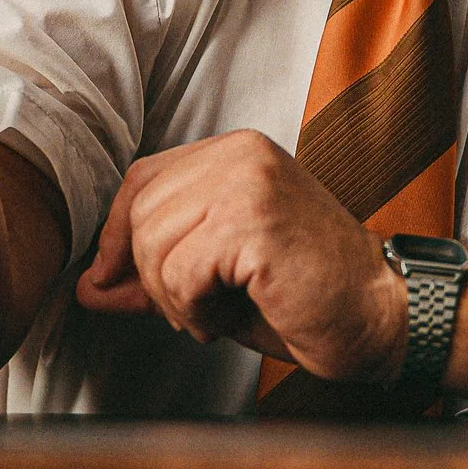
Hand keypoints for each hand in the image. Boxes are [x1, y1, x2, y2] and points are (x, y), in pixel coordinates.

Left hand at [74, 131, 408, 384]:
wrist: (381, 314)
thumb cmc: (308, 296)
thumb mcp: (216, 279)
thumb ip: (152, 275)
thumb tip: (87, 287)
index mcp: (235, 153)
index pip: (141, 179)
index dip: (117, 235)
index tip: (113, 280)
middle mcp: (241, 155)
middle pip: (140, 212)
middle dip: (147, 276)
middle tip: (189, 310)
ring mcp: (249, 183)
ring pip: (154, 242)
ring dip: (171, 298)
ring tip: (211, 314)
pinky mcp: (254, 222)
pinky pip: (180, 270)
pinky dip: (191, 307)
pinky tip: (224, 316)